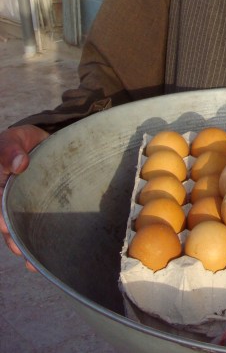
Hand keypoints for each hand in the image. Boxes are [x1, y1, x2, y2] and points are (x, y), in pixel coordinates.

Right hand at [0, 125, 48, 267]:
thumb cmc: (20, 142)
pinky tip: (44, 258)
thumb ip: (12, 149)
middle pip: (5, 222)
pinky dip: (38, 243)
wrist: (40, 142)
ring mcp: (20, 207)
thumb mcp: (14, 140)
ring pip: (18, 230)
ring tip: (32, 262)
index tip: (7, 227)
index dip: (0, 217)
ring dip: (24, 246)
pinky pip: (35, 228)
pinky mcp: (36, 210)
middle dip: (12, 238)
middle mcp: (4, 200)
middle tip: (21, 250)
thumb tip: (20, 164)